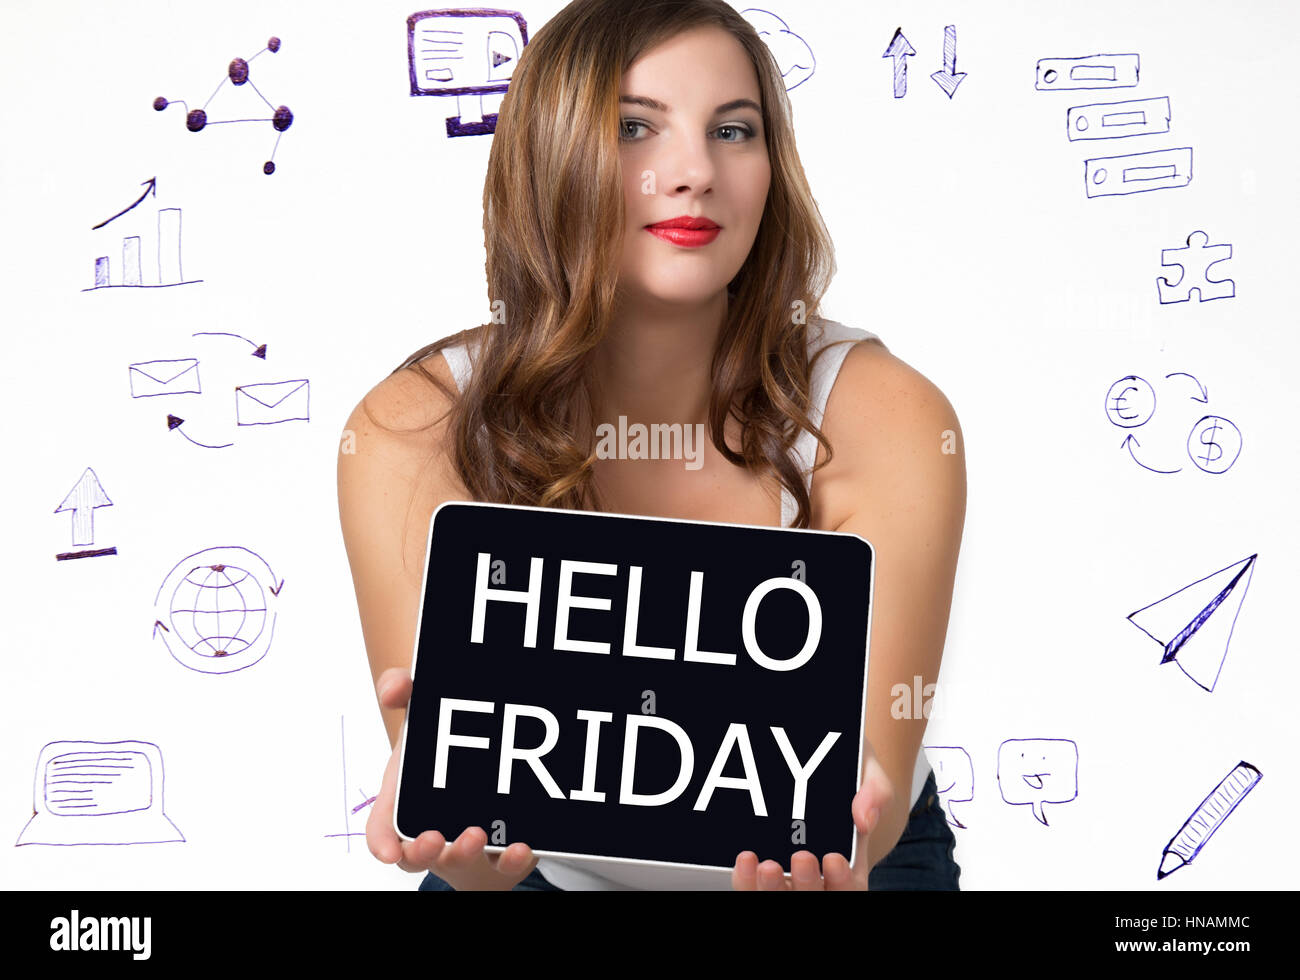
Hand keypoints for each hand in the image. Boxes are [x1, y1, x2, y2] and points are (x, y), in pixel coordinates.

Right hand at [366, 667, 539, 890]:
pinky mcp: (501, 848)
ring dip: (464, 854)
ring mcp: (467, 841)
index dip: (381, 842)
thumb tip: (394, 688)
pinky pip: (505, 866)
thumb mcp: (426, 713)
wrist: (495, 761)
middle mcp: (433, 827)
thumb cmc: (446, 744)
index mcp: (407, 799)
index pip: (383, 828)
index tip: (388, 851)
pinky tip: (521, 845)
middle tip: (435, 837)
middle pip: (416, 855)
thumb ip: (405, 689)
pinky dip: (511, 861)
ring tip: (480, 834)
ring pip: (459, 863)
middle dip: (422, 853)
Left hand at [731, 745, 893, 890]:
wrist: (815, 767)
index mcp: (850, 866)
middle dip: (806, 884)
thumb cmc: (847, 776)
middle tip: (802, 857)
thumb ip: (875, 795)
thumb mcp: (869, 777)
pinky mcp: (759, 871)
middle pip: (813, 896)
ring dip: (770, 888)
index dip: (842, 881)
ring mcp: (786, 877)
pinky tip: (745, 860)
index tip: (833, 859)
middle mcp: (818, 878)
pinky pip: (751, 886)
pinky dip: (746, 880)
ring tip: (766, 865)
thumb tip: (864, 819)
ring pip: (777, 897)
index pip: (850, 887)